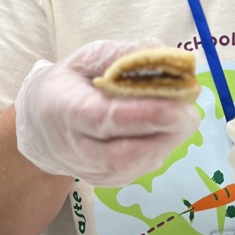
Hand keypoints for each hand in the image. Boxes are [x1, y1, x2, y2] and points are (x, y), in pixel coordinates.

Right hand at [15, 39, 200, 186]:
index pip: (103, 118)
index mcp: (64, 107)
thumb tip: (161, 54)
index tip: (175, 105)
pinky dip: (160, 150)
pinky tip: (171, 131)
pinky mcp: (105, 180)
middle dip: (162, 132)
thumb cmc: (72, 81)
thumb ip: (120, 54)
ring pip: (133, 166)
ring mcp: (88, 169)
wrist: (43, 121)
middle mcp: (74, 146)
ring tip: (186, 117)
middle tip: (191, 112)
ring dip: (166, 142)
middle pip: (121, 152)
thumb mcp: (88, 56)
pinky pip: (137, 170)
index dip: (142, 115)